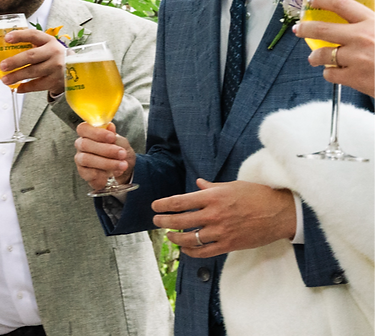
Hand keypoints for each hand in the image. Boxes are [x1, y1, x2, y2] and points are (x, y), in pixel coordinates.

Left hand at [0, 27, 64, 94]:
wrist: (76, 69)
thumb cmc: (54, 56)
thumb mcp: (47, 46)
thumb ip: (32, 45)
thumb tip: (7, 47)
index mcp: (49, 40)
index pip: (33, 35)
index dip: (19, 35)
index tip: (6, 39)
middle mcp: (53, 52)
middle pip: (31, 56)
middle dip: (14, 61)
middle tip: (3, 66)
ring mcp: (56, 67)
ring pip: (33, 72)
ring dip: (17, 76)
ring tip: (5, 80)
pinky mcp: (56, 81)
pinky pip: (38, 85)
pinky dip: (26, 87)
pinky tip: (18, 88)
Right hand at [74, 122, 135, 189]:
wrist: (122, 168)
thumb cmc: (118, 151)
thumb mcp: (119, 141)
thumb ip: (113, 134)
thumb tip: (110, 126)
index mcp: (88, 133)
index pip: (83, 128)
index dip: (96, 132)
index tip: (112, 137)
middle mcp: (81, 145)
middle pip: (85, 144)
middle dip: (106, 150)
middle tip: (122, 153)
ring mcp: (80, 159)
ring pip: (87, 159)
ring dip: (107, 163)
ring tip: (122, 165)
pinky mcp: (83, 173)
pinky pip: (90, 173)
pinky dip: (104, 173)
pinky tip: (114, 172)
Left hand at [153, 179, 295, 257]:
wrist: (281, 213)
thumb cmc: (257, 195)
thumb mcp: (232, 185)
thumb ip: (212, 187)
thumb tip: (198, 184)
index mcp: (213, 197)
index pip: (180, 201)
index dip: (164, 205)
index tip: (155, 206)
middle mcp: (214, 214)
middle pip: (181, 221)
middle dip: (164, 221)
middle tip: (156, 221)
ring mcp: (221, 231)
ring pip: (190, 238)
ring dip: (175, 238)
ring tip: (168, 236)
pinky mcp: (229, 245)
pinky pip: (205, 252)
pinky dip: (192, 252)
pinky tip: (185, 249)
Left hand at [295, 0, 374, 95]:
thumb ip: (372, 22)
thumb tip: (360, 18)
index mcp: (373, 22)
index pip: (339, 3)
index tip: (313, 0)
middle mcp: (361, 38)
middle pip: (320, 29)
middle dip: (304, 28)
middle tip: (299, 29)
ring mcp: (356, 59)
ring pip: (321, 55)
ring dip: (315, 57)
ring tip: (315, 58)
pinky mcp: (354, 79)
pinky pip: (330, 74)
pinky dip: (330, 74)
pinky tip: (336, 73)